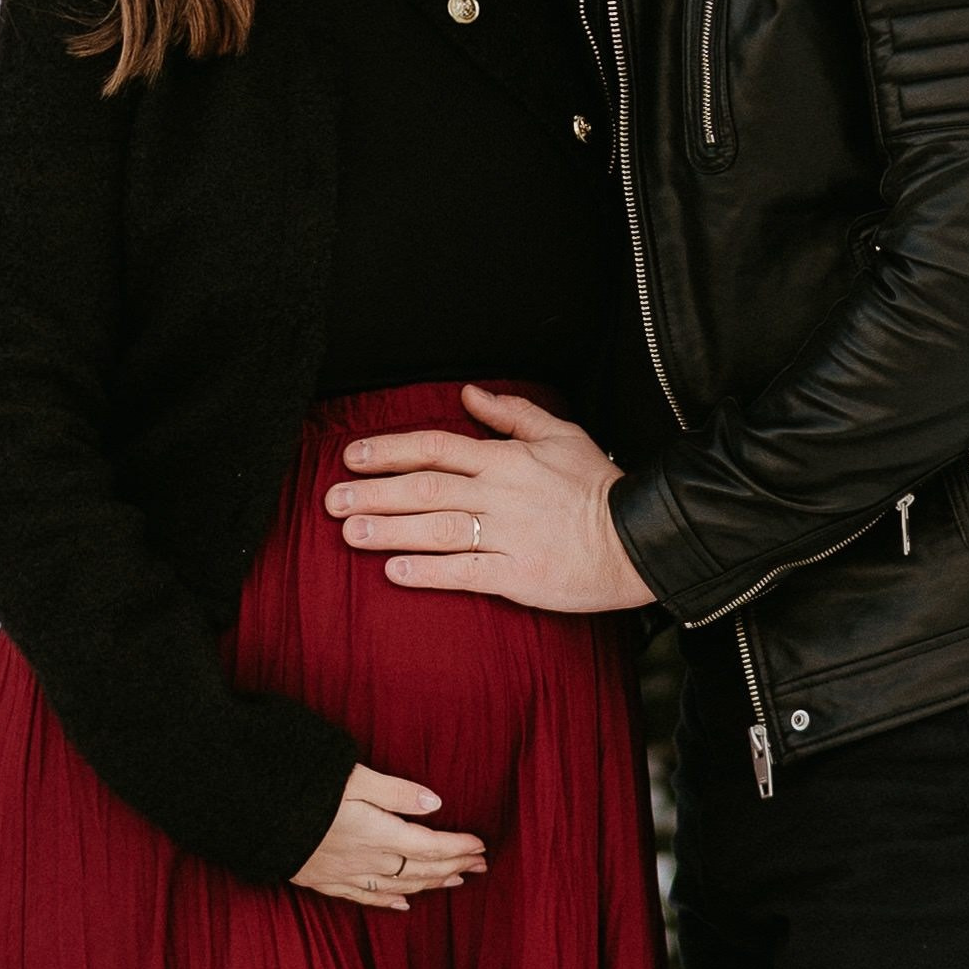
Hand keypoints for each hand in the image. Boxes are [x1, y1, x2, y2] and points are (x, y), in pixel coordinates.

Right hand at [291, 764, 486, 910]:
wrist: (255, 813)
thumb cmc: (305, 787)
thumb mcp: (353, 777)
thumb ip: (395, 791)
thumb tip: (435, 803)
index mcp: (377, 833)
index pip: (429, 845)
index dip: (457, 847)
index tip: (481, 846)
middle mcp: (367, 860)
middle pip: (420, 869)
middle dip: (454, 867)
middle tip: (482, 864)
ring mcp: (347, 874)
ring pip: (399, 886)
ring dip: (430, 884)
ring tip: (456, 880)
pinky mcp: (326, 880)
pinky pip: (367, 897)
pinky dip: (390, 901)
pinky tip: (404, 903)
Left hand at [326, 384, 656, 613]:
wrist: (637, 539)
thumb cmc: (596, 485)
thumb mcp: (560, 434)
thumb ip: (512, 414)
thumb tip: (470, 393)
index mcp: (505, 459)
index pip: (436, 447)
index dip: (391, 450)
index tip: (353, 456)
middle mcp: (500, 494)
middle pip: (426, 488)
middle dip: (375, 492)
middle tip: (331, 499)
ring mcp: (507, 536)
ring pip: (437, 530)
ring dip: (389, 531)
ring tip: (350, 533)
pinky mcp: (517, 576)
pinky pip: (465, 573)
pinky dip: (428, 572)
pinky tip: (395, 571)